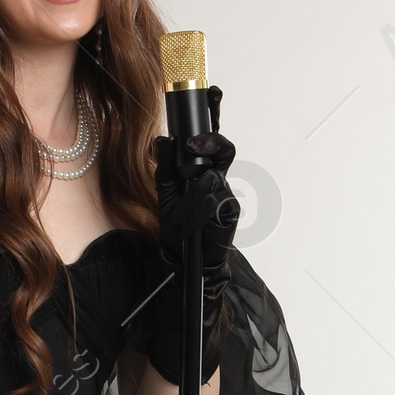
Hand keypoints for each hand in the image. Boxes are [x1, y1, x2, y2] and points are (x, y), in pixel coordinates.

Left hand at [152, 126, 239, 276]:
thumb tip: (162, 141)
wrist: (184, 257)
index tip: (188, 141)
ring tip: (178, 218)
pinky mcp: (231, 211)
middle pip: (224, 152)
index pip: (213, 148)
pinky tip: (188, 228)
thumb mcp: (166, 195)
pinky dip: (195, 216)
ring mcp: (226, 194)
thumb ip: (165, 169)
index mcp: (204, 174)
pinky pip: (212, 203)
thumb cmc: (178, 226)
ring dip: (188, 201)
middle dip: (211, 144)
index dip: (209, 138)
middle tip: (192, 146)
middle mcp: (218, 180)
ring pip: (208, 181)